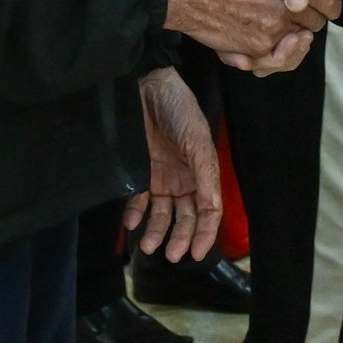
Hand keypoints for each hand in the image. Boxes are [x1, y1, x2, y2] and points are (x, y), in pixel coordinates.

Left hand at [124, 68, 221, 262]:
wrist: (148, 87)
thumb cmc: (179, 109)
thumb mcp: (197, 139)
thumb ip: (205, 174)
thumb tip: (211, 208)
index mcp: (203, 174)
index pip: (208, 212)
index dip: (205, 234)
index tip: (195, 253)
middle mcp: (184, 181)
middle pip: (185, 218)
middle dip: (180, 238)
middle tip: (172, 255)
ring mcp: (162, 178)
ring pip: (162, 214)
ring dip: (157, 231)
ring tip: (147, 245)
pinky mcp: (140, 173)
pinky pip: (138, 200)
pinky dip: (135, 213)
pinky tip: (131, 223)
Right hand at [167, 0, 341, 74]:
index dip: (327, 2)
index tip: (322, 5)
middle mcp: (286, 6)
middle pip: (315, 23)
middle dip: (309, 20)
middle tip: (297, 16)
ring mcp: (272, 30)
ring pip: (297, 43)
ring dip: (293, 39)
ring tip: (285, 33)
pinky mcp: (256, 49)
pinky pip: (275, 57)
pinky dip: (273, 52)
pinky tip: (265, 41)